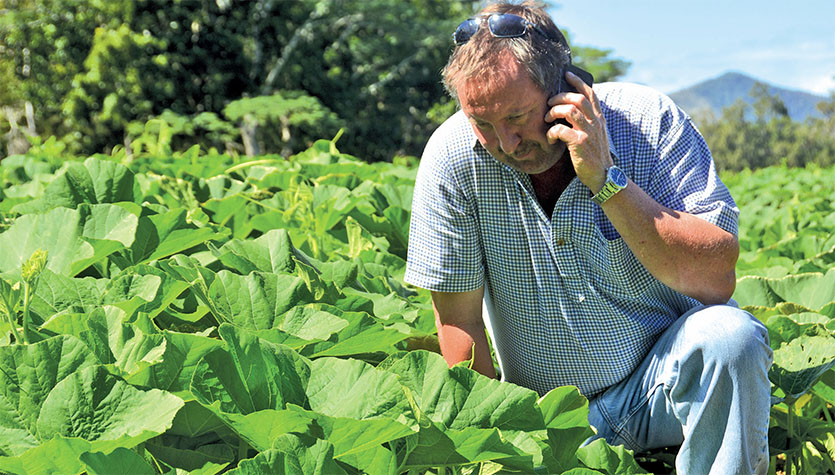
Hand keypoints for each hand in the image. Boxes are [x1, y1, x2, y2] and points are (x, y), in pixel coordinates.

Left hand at [545, 71, 612, 192]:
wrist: (603, 175)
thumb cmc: (594, 154)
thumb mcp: (594, 134)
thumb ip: (586, 121)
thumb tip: (569, 110)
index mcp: (599, 118)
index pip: (590, 93)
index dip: (578, 81)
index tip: (567, 73)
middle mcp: (595, 122)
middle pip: (577, 98)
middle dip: (560, 97)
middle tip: (549, 103)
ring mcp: (588, 132)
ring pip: (569, 110)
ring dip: (554, 112)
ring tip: (547, 119)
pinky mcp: (580, 143)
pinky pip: (562, 130)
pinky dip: (552, 132)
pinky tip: (550, 138)